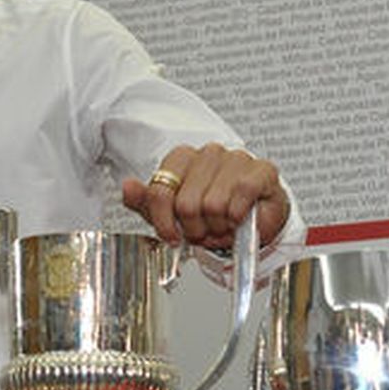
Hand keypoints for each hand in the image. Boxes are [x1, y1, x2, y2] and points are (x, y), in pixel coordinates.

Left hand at [121, 143, 289, 248]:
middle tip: (204, 231)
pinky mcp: (260, 170)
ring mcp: (235, 158)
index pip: (159, 191)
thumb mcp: (172, 213)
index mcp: (182, 158)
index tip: (172, 236)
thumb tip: (128, 187)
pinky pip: (240, 198)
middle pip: (186, 204)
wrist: (255, 221)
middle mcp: (208, 153)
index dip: (164, 222)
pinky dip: (237, 218)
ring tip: (223, 225)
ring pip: (213, 205)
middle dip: (195, 229)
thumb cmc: (213, 213)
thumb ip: (147, 202)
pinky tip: (239, 219)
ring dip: (218, 227)